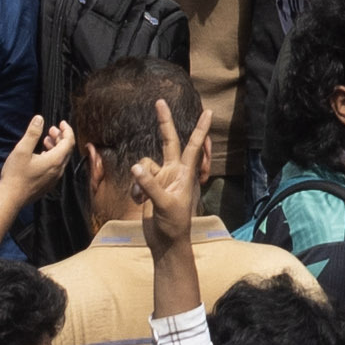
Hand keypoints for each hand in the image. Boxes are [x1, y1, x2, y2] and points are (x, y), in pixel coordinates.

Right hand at [121, 102, 205, 247]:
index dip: (200, 129)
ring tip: (143, 199)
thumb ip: (150, 185)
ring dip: (140, 179)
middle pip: (168, 141)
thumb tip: (136, 167)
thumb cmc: (174, 225)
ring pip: (145, 164)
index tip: (208, 111)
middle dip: (164, 122)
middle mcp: (174, 172)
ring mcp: (161, 179)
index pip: (194, 146)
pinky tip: (139, 202)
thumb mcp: (165, 204)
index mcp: (185, 174)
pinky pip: (137, 178)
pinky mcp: (149, 187)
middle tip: (160, 101)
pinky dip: (135, 188)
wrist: (165, 243)